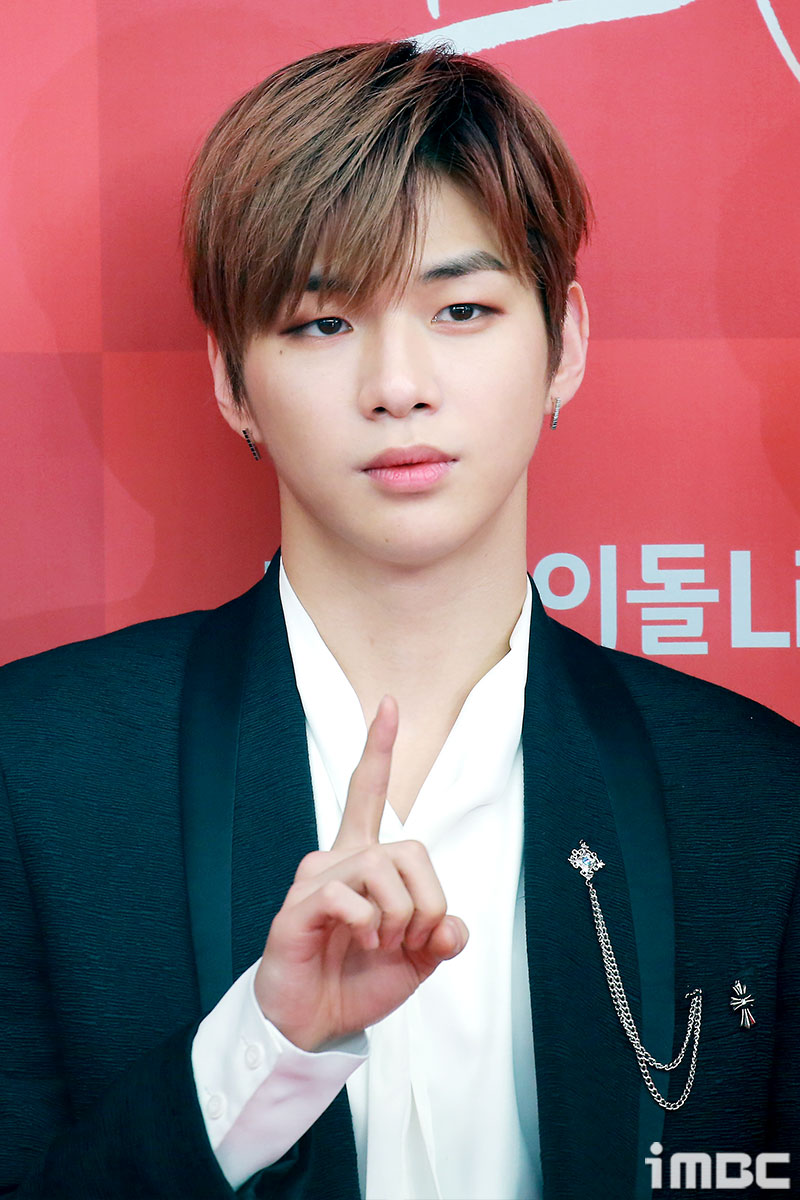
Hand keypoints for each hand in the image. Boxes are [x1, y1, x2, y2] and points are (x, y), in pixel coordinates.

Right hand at [254, 696, 467, 1050]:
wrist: (314, 1025)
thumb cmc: (358, 981)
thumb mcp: (416, 960)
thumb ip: (441, 934)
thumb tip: (453, 928)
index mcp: (362, 862)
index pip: (369, 794)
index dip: (379, 750)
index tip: (388, 705)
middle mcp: (337, 860)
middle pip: (406, 847)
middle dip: (428, 898)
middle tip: (415, 938)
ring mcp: (315, 881)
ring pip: (381, 866)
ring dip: (400, 915)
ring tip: (383, 945)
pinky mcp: (297, 909)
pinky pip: (348, 896)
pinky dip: (369, 925)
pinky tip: (359, 944)